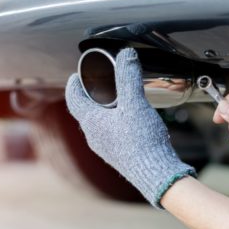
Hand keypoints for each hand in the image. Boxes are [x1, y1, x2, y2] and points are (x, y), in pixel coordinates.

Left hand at [66, 48, 194, 206]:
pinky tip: (127, 120)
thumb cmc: (141, 141)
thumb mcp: (134, 104)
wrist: (155, 173)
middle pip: (85, 110)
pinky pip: (109, 132)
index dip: (73, 85)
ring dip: (102, 108)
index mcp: (92, 122)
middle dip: (89, 95)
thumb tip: (125, 55)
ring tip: (115, 99)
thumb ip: (129, 78)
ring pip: (98, 122)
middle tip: (98, 83)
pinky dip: (113, 120)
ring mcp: (105, 147)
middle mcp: (94, 136)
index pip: (74, 100)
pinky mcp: (117, 153)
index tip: (76, 75)